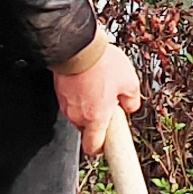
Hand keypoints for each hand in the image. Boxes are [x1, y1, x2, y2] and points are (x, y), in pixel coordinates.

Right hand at [51, 36, 141, 157]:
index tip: (107, 144)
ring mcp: (66, 105)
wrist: (78, 46)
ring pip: (79, 114)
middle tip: (108, 104)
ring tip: (98, 87)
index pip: (93, 147)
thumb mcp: (130, 82)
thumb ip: (132, 101)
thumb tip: (130, 107)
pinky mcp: (59, 92)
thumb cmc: (102, 64)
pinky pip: (72, 101)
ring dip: (88, 106)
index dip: (101, 148)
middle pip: (87, 129)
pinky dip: (80, 96)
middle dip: (97, 121)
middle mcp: (77, 116)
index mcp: (95, 118)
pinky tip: (89, 80)